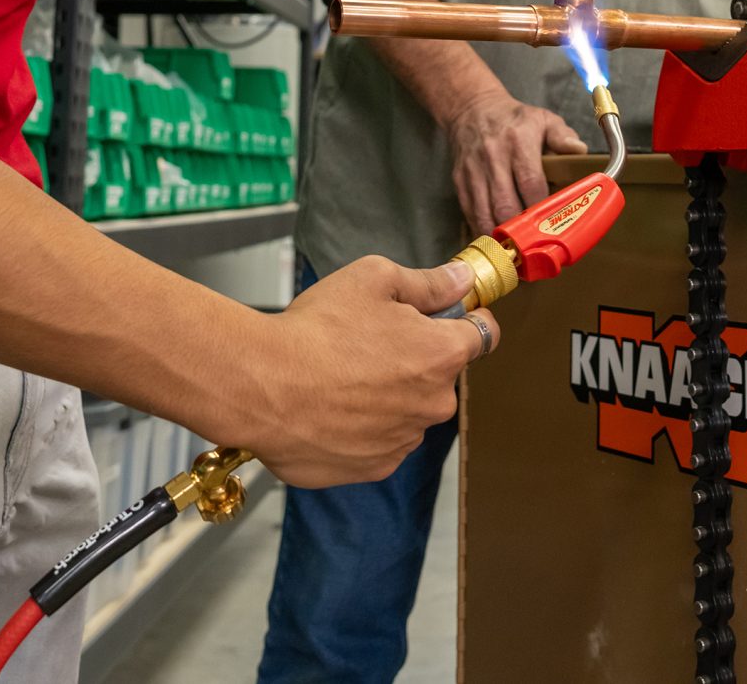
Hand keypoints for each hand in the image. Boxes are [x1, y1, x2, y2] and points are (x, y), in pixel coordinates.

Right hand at [238, 257, 495, 487]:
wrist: (262, 386)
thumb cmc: (317, 329)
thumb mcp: (373, 279)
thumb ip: (428, 282)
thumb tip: (463, 279)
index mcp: (442, 354)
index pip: (484, 334)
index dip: (466, 319)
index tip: (444, 315)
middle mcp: (434, 404)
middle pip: (439, 375)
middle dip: (415, 359)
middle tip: (368, 341)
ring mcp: (404, 441)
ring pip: (408, 410)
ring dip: (388, 396)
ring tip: (340, 377)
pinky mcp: (373, 468)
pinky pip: (380, 441)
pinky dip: (362, 427)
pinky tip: (330, 408)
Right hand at [444, 91, 587, 232]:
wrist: (472, 109)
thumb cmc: (514, 119)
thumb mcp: (543, 119)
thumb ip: (563, 136)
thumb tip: (580, 151)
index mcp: (518, 142)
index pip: (530, 183)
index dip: (540, 209)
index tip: (551, 226)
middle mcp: (493, 158)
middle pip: (505, 204)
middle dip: (519, 230)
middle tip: (534, 246)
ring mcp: (474, 171)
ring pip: (484, 213)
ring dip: (499, 235)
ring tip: (515, 251)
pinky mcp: (460, 181)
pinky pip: (469, 213)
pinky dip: (482, 229)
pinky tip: (496, 239)